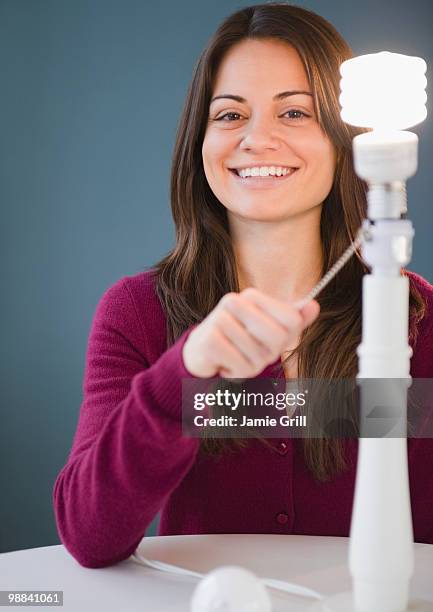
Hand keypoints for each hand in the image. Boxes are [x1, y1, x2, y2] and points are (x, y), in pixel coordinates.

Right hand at [182, 287, 319, 378]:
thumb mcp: (268, 329)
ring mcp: (219, 320)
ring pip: (258, 356)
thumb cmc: (238, 341)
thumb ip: (293, 319)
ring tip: (234, 357)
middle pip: (278, 338)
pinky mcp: (209, 341)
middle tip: (251, 353)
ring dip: (250, 366)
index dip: (285, 338)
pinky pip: (242, 366)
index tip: (267, 340)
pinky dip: (237, 373)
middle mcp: (234, 301)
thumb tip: (314, 305)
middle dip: (268, 354)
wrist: (199, 354)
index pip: (292, 321)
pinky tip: (224, 365)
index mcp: (251, 296)